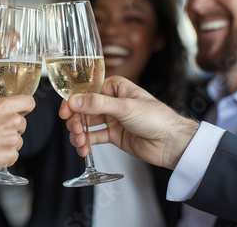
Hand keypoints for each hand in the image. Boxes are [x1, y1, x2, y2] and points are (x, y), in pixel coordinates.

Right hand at [0, 95, 34, 176]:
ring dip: (8, 142)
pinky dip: (4, 155)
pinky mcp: (11, 155)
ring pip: (18, 139)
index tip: (22, 111)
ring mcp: (13, 139)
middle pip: (23, 123)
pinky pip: (13, 154)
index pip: (29, 102)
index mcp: (3, 106)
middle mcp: (12, 121)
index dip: (24, 107)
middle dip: (13, 127)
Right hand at [59, 76, 198, 169]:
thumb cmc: (157, 119)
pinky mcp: (113, 135)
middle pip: (83, 109)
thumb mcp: (125, 107)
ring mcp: (111, 119)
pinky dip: (86, 143)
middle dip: (75, 120)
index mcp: (115, 88)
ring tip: (80, 142)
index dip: (73, 101)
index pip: (86, 91)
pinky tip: (84, 149)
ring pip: (86, 124)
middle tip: (74, 130)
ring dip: (79, 133)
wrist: (171, 143)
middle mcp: (111, 102)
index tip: (65, 111)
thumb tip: (74, 100)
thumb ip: (97, 104)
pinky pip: (94, 138)